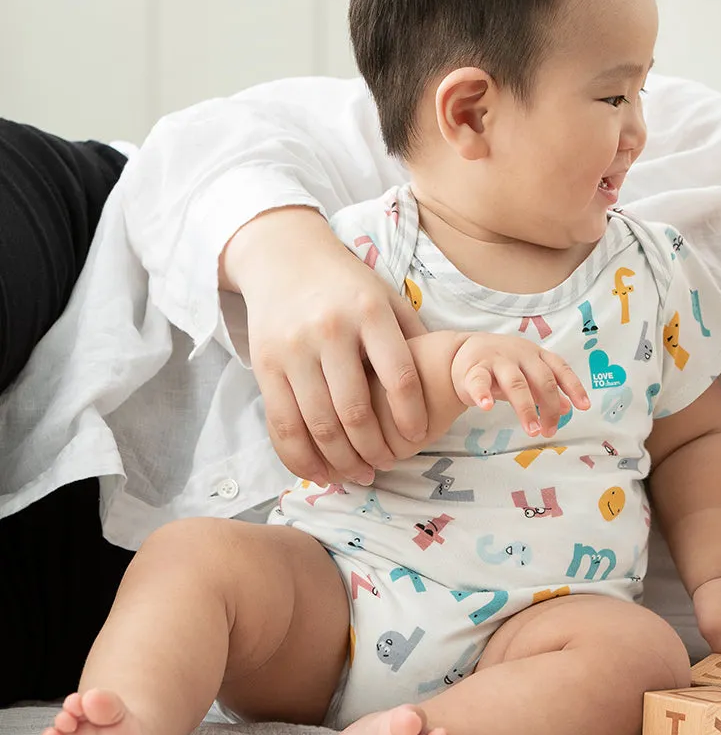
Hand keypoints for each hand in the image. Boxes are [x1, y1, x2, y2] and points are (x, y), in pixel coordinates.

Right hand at [221, 207, 427, 486]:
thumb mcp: (387, 297)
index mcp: (370, 312)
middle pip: (355, 411)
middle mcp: (330, 330)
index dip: (412, 416)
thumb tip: (442, 383)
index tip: (418, 437)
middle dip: (375, 449)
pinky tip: (320, 472)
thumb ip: (411, 337)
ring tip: (360, 474)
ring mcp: (293, 349)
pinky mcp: (264, 366)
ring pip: (318, 424)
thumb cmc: (348, 287)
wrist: (285, 259)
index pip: (399, 377)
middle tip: (388, 465)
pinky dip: (301, 457)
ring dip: (341, 461)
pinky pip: (282, 425)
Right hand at [451, 334, 590, 437]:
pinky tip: (487, 406)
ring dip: (526, 408)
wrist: (463, 351)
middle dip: (549, 407)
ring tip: (532, 430)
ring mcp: (497, 360)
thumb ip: (546, 389)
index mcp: (536, 355)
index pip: (559, 368)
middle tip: (549, 431)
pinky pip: (479, 381)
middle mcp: (520, 355)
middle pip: (541, 379)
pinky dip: (483, 394)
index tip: (584, 407)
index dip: (573, 386)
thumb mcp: (527, 374)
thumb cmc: (501, 366)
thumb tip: (567, 408)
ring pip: (515, 383)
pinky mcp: (473, 369)